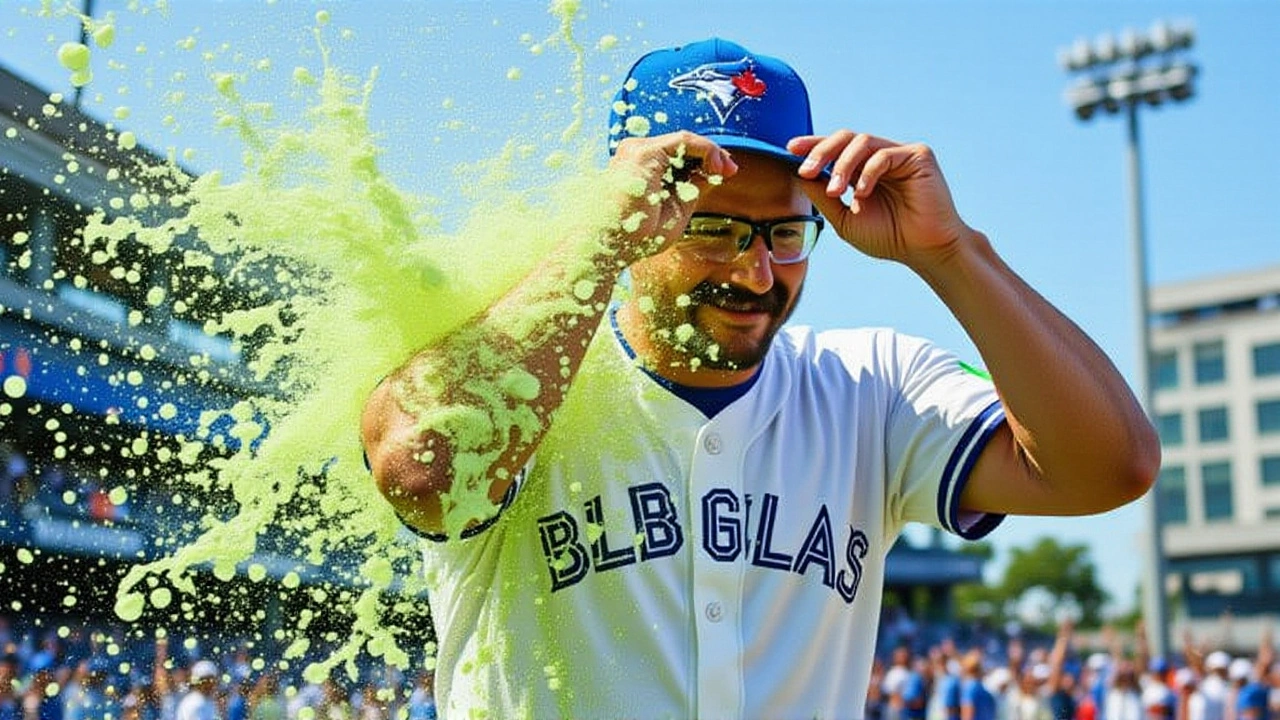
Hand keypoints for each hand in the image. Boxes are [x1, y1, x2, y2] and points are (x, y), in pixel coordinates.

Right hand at [607, 131, 737, 264]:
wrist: (614, 245)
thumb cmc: (638, 236)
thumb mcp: (676, 208)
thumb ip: (692, 188)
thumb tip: (714, 172)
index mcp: (641, 169)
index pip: (679, 156)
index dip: (705, 161)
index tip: (727, 174)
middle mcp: (636, 155)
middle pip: (682, 147)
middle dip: (711, 155)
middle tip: (732, 169)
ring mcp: (637, 151)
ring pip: (683, 141)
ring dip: (710, 152)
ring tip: (726, 170)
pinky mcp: (643, 152)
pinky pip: (682, 141)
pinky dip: (704, 149)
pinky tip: (716, 164)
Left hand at [787, 131, 974, 269]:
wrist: (923, 250)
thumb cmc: (889, 238)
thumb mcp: (845, 219)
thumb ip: (823, 197)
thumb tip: (798, 176)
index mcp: (863, 170)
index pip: (836, 149)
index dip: (813, 145)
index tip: (790, 149)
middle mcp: (880, 158)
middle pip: (845, 138)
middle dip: (821, 151)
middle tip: (806, 170)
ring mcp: (900, 154)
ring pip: (861, 142)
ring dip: (841, 165)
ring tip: (834, 191)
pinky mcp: (918, 155)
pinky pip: (884, 154)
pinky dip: (867, 172)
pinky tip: (862, 193)